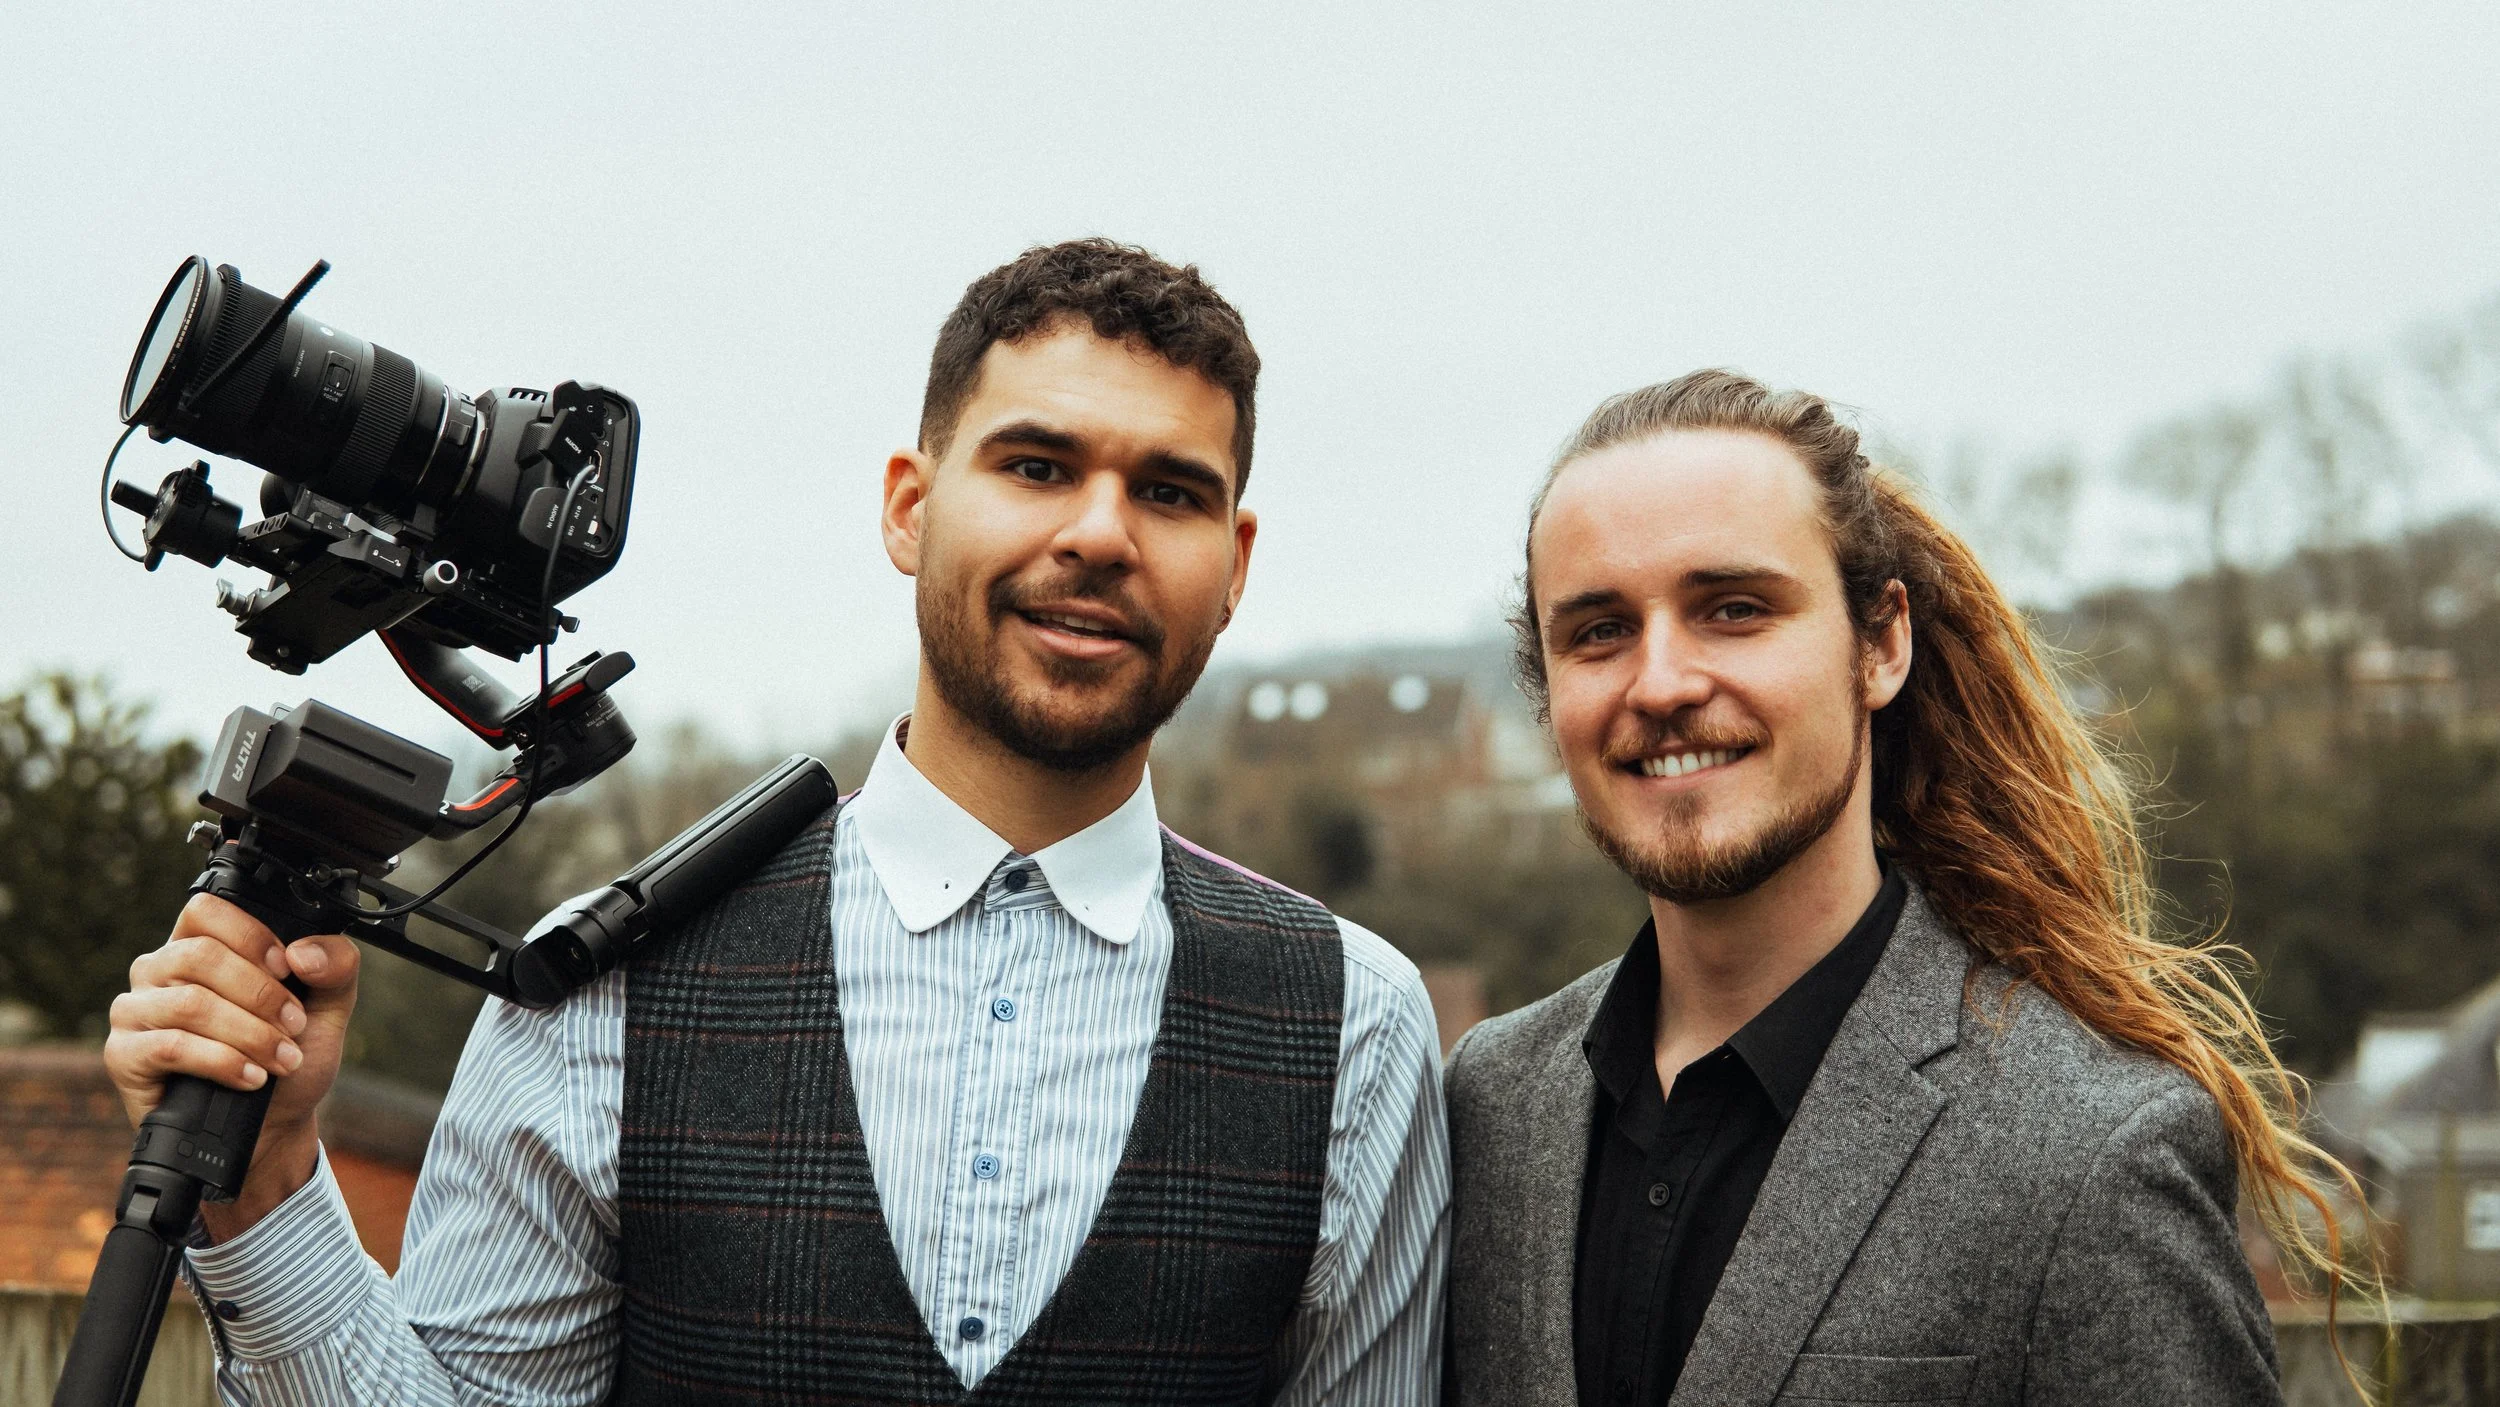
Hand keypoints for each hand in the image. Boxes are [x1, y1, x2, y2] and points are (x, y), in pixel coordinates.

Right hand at [104, 892, 360, 1239]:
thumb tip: (304, 952)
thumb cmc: (289, 1058)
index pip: (207, 909)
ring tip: (281, 1059)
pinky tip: (250, 1077)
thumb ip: (336, 966)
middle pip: (200, 956)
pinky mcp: (124, 1055)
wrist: (271, 1125)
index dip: (251, 935)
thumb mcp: (328, 1008)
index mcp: (201, 945)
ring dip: (249, 1033)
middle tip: (293, 1027)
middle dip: (261, 994)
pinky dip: (222, 1061)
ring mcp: (135, 1011)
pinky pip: (171, 1046)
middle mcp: (159, 970)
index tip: (289, 968)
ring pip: (190, 1003)